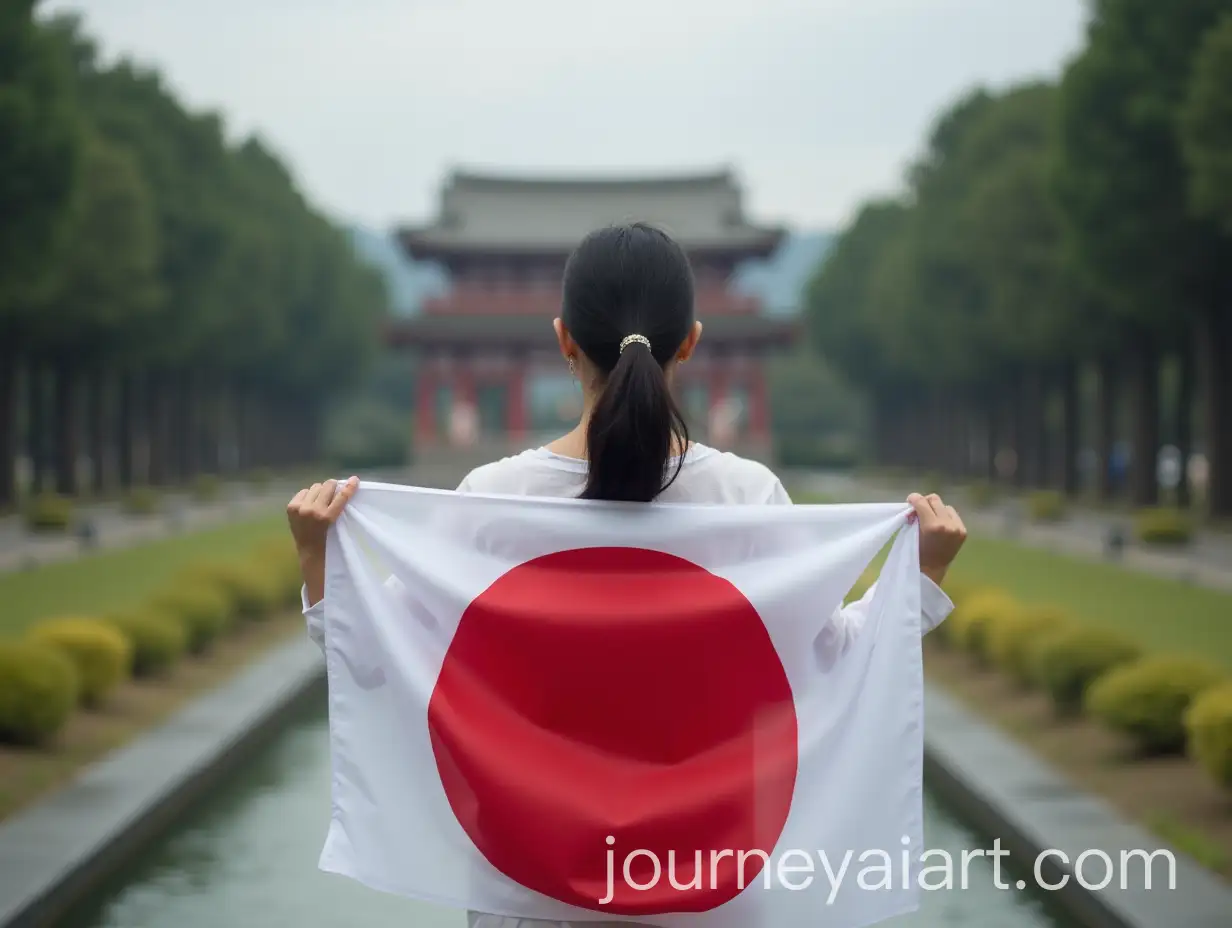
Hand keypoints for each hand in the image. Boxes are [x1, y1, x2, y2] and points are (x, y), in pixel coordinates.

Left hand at [287, 477, 358, 605]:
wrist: (309, 550)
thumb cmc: (328, 539)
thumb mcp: (337, 524)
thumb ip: (338, 507)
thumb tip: (342, 487)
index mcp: (326, 517)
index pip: (340, 497)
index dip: (349, 487)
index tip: (354, 480)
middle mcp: (312, 510)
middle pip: (327, 486)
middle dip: (333, 488)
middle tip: (334, 492)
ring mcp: (299, 508)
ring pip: (315, 486)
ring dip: (320, 491)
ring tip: (321, 500)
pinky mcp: (291, 507)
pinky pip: (303, 491)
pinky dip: (308, 496)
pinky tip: (310, 504)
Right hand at [907, 492, 966, 585]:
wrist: (932, 571)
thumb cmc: (916, 553)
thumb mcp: (910, 533)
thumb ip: (913, 517)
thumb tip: (914, 506)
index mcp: (932, 526)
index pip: (921, 502)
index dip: (913, 499)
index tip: (909, 501)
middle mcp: (948, 524)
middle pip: (935, 500)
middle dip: (925, 502)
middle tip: (919, 510)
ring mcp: (958, 528)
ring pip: (945, 506)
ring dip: (936, 510)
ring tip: (931, 519)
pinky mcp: (963, 531)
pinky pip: (953, 515)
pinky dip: (945, 517)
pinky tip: (940, 525)